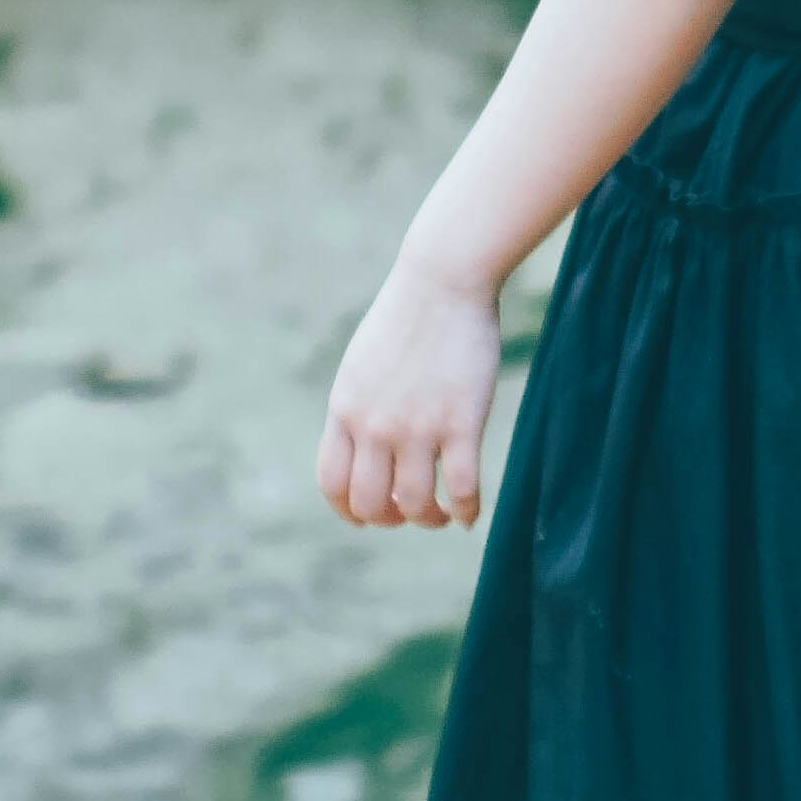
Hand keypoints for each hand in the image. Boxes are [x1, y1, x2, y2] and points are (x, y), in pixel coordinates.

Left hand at [319, 253, 501, 527]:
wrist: (444, 280)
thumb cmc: (407, 318)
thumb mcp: (362, 365)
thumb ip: (356, 408)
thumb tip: (361, 450)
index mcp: (344, 410)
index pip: (332, 483)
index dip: (348, 511)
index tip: (368, 517)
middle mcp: (373, 425)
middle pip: (369, 503)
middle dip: (388, 519)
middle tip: (408, 513)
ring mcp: (417, 427)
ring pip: (415, 504)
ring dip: (428, 519)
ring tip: (440, 515)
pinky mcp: (461, 423)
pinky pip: (462, 488)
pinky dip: (465, 511)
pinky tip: (469, 515)